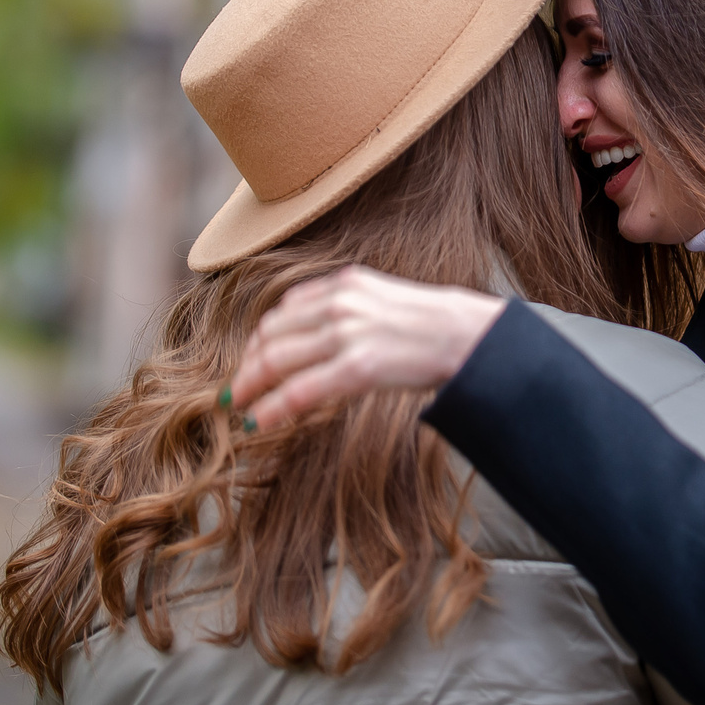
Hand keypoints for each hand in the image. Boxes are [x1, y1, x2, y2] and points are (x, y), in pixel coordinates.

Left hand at [229, 265, 505, 431]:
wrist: (471, 336)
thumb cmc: (434, 326)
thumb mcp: (384, 300)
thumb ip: (348, 308)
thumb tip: (316, 337)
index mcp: (345, 283)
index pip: (283, 311)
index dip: (259, 340)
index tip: (249, 361)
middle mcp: (340, 302)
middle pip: (272, 334)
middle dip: (248, 365)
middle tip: (234, 391)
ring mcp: (348, 332)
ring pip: (278, 360)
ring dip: (251, 386)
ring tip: (239, 407)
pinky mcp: (359, 365)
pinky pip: (301, 389)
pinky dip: (273, 407)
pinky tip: (259, 421)